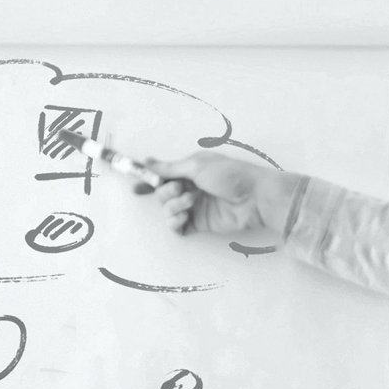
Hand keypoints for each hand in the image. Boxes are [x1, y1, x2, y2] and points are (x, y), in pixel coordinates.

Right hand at [141, 154, 302, 245]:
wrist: (253, 198)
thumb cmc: (229, 175)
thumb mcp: (197, 165)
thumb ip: (170, 168)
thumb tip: (147, 161)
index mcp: (189, 171)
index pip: (162, 176)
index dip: (148, 181)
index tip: (136, 188)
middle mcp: (189, 188)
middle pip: (161, 194)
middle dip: (165, 192)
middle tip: (181, 189)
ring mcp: (194, 207)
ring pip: (167, 211)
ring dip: (173, 206)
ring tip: (190, 202)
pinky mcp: (199, 224)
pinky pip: (177, 227)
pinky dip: (175, 223)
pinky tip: (184, 217)